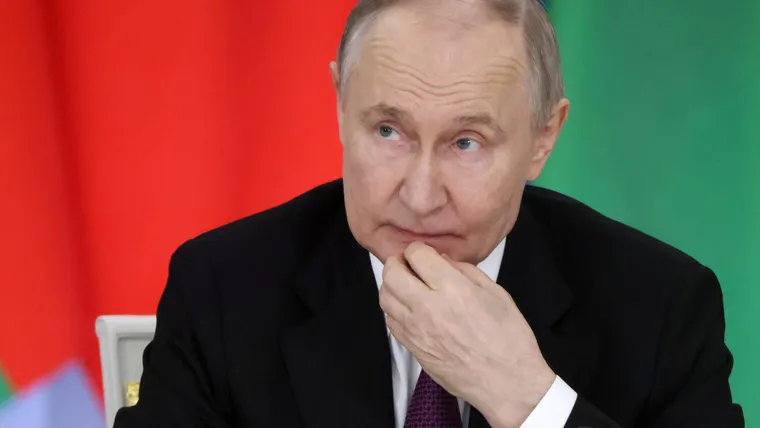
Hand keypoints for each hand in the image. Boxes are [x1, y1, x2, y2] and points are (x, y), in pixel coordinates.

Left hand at [379, 242, 554, 427]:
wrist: (506, 383)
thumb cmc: (508, 339)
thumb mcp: (496, 293)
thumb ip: (466, 271)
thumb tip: (443, 260)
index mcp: (452, 289)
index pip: (416, 255)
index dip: (419, 249)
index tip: (426, 254)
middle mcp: (427, 307)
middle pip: (392, 273)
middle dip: (398, 262)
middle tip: (410, 264)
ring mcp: (416, 330)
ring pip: (385, 297)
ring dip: (392, 285)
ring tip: (407, 285)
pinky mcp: (412, 348)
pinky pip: (390, 321)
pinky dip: (394, 309)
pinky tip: (409, 308)